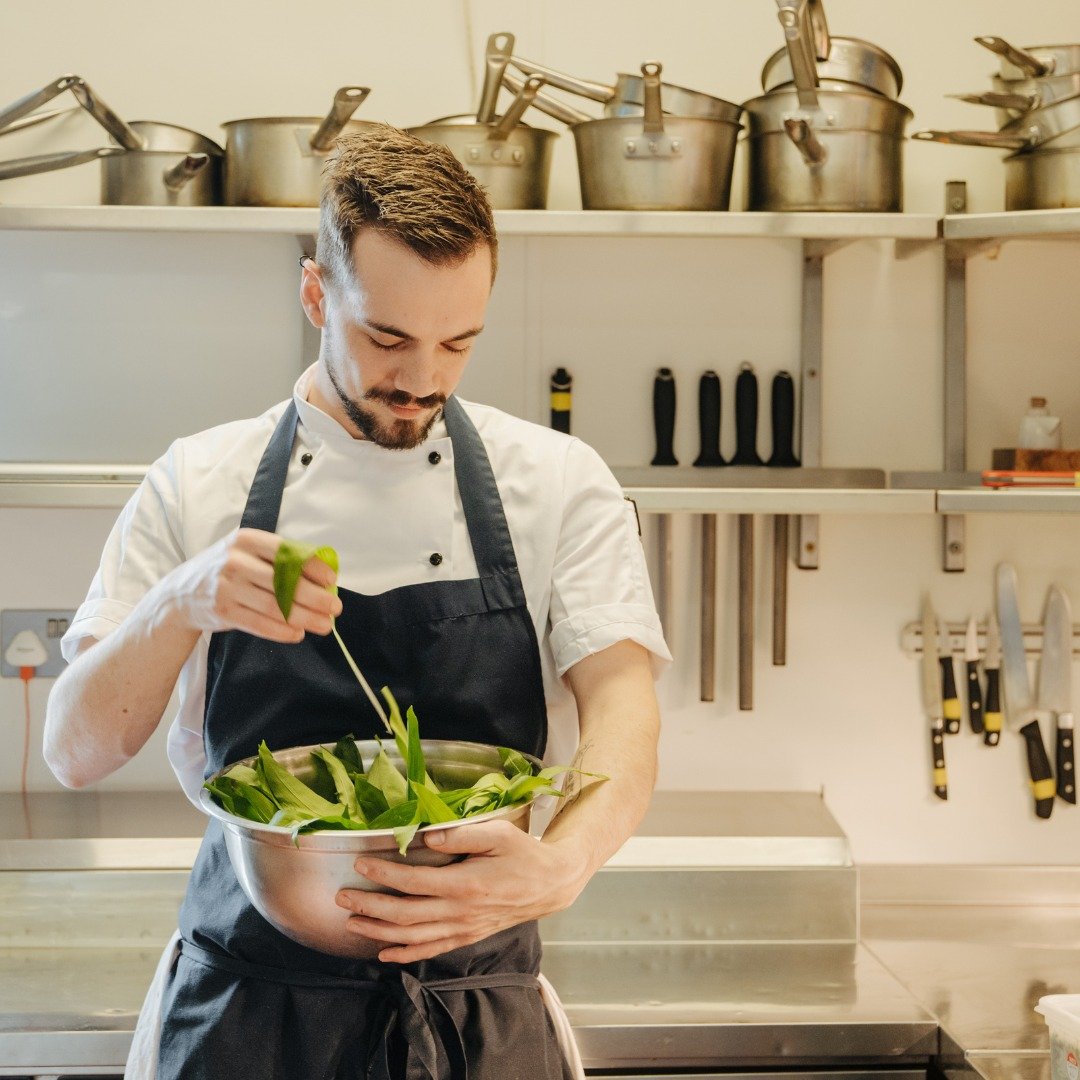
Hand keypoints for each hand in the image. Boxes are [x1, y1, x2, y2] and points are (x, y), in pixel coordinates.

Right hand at [156, 527, 341, 642]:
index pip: (287, 552)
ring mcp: (226, 586)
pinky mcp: (223, 611)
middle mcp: (235, 560)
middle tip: (336, 608)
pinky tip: (298, 634)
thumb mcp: (249, 553)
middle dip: (315, 597)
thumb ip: (280, 561)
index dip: (312, 567)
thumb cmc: (229, 570)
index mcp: (247, 539)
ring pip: (275, 606)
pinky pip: (259, 624)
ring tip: (325, 625)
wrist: (182, 593)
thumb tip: (325, 578)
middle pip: (284, 582)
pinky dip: (282, 631)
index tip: (332, 580)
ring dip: (305, 618)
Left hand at [335, 820, 589, 962]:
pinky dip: (405, 954)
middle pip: (405, 914)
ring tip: (352, 921)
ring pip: (413, 937)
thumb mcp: (499, 833)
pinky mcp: (467, 936)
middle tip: (342, 897)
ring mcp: (463, 929)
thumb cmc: (524, 853)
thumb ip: (462, 835)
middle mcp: (460, 912)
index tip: (360, 863)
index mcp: (465, 884)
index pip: (414, 882)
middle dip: (369, 906)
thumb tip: (427, 837)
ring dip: (379, 931)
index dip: (384, 874)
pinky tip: (384, 952)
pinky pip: (431, 950)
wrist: (550, 883)